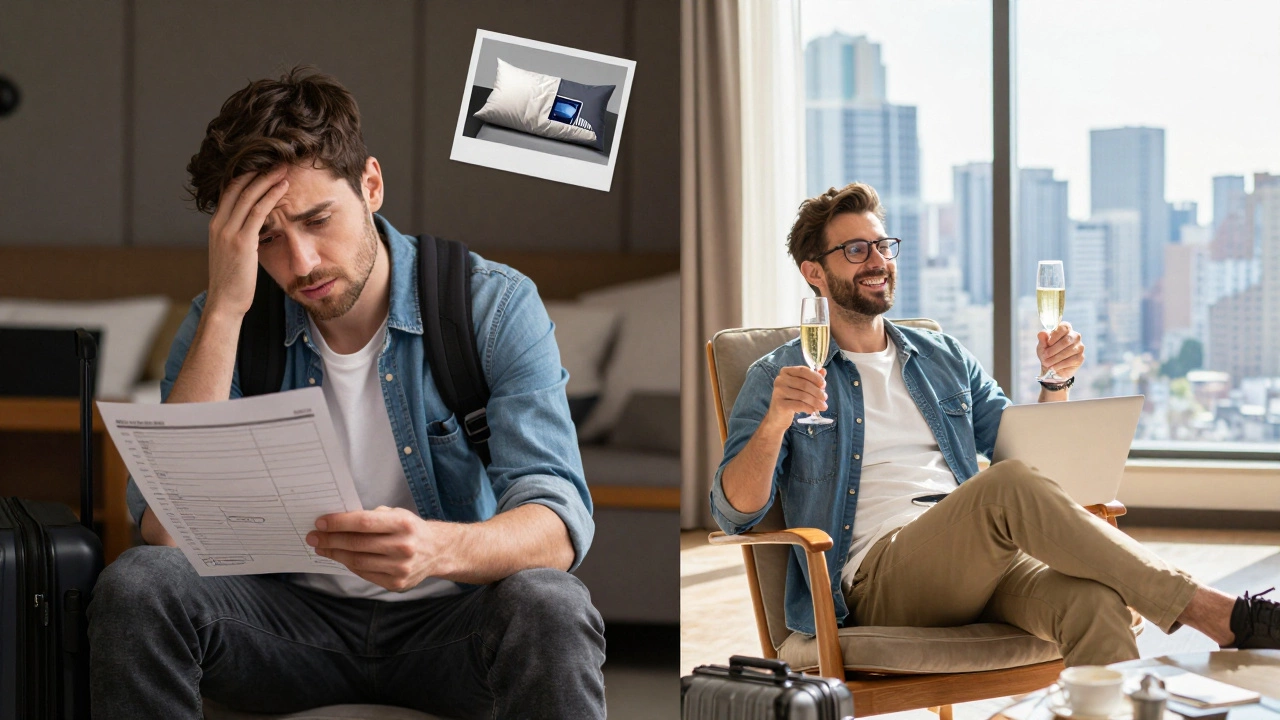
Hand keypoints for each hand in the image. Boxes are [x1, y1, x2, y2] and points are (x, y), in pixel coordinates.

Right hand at [205, 167, 290, 316]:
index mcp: (215, 226)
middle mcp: (219, 225)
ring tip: (283, 169)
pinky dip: (271, 196)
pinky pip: (258, 212)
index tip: (262, 166)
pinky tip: (283, 188)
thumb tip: (251, 229)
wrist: (226, 302)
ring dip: (267, 180)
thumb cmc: (233, 281)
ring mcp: (228, 232)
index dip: (245, 176)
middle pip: (237, 188)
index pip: (228, 192)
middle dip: (257, 172)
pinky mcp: (242, 242)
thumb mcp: (231, 254)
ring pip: (248, 196)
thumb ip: (238, 237)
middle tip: (276, 160)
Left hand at [306, 506, 453, 591]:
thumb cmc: (411, 529)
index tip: (320, 522)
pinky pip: (365, 574)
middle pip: (357, 544)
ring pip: (358, 562)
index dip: (339, 523)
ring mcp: (401, 568)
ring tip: (322, 548)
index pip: (364, 522)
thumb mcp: (397, 514)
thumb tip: (338, 522)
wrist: (437, 551)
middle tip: (313, 537)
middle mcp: (404, 547)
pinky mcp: (397, 583)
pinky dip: (349, 565)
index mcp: (403, 524)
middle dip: (330, 540)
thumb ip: (372, 517)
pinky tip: (341, 558)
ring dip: (335, 554)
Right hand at [764, 366, 826, 431]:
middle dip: (817, 392)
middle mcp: (780, 380)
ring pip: (802, 395)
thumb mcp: (802, 387)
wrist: (778, 415)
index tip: (824, 385)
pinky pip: (798, 405)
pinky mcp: (779, 403)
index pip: (803, 371)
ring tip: (823, 407)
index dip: (815, 377)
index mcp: (786, 372)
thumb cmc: (791, 398)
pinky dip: (808, 408)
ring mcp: (778, 391)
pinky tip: (812, 410)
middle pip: (804, 384)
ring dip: (815, 401)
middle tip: (825, 398)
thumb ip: (812, 378)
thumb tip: (823, 371)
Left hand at [1037, 321, 1083, 378]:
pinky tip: (1054, 367)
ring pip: (1069, 351)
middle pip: (1067, 340)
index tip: (1048, 343)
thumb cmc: (1047, 352)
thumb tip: (1042, 333)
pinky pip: (1071, 360)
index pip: (1064, 327)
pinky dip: (1060, 364)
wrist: (1052, 367)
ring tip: (1047, 363)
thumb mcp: (1042, 345)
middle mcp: (1075, 336)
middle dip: (1053, 350)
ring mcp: (1079, 346)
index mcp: (1065, 329)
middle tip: (1044, 356)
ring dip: (1055, 358)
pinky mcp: (1080, 357)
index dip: (1055, 335)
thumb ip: (1042, 339)